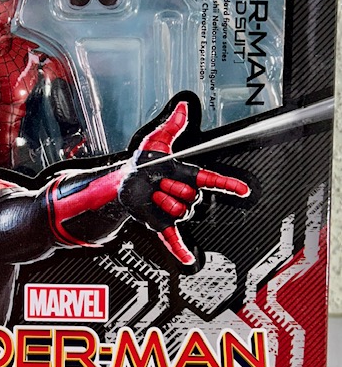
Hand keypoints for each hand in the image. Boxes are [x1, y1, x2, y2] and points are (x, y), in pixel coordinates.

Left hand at [119, 101, 249, 264]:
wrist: (123, 184)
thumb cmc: (142, 164)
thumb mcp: (156, 143)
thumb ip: (171, 126)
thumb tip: (183, 107)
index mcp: (187, 176)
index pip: (213, 180)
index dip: (229, 184)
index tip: (243, 189)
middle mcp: (184, 194)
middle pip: (191, 196)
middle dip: (172, 187)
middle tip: (158, 181)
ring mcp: (174, 211)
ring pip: (179, 211)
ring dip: (162, 201)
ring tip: (153, 194)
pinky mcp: (162, 224)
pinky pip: (174, 239)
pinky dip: (181, 250)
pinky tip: (188, 259)